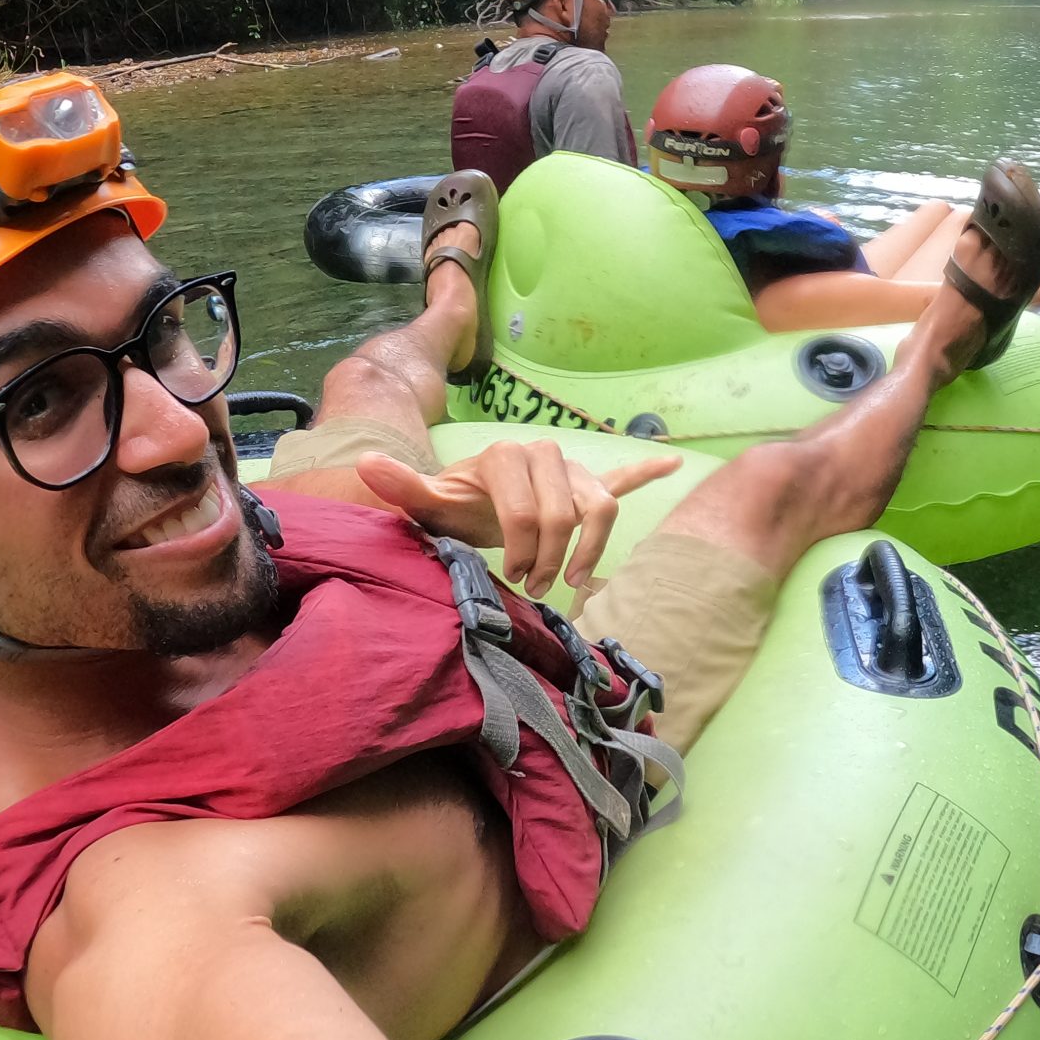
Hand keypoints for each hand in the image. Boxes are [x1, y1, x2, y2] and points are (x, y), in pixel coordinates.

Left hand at [354, 441, 683, 597]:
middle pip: (568, 512)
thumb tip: (365, 462)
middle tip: (535, 586)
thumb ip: (402, 486)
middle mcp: (546, 454)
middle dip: (554, 556)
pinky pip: (624, 478)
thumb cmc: (454, 508)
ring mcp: (573, 469)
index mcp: (508, 457)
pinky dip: (648, 471)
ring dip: (591, 546)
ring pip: (602, 507)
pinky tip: (673, 463)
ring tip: (576, 579)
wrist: (472, 501)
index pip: (531, 510)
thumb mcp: (429, 503)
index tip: (512, 576)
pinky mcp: (592, 483)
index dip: (524, 550)